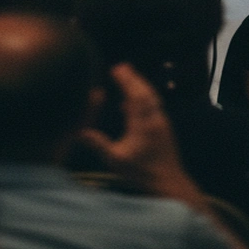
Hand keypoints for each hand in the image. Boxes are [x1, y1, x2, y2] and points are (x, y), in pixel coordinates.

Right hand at [80, 63, 188, 192]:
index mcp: (142, 124)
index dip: (126, 81)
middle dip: (133, 78)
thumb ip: (99, 144)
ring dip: (140, 85)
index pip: (134, 96)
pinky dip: (144, 98)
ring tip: (127, 77)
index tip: (116, 69)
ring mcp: (162, 122)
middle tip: (121, 66)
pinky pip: (154, 106)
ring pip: (152, 98)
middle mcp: (154, 119)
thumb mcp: (116, 161)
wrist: (169, 182)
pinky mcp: (164, 128)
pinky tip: (131, 104)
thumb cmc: (141, 173)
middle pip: (145, 92)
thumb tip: (79, 131)